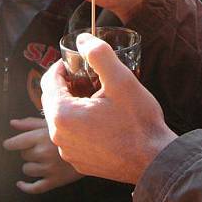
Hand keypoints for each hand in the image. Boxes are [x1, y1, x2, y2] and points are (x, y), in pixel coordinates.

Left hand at [3, 117, 80, 193]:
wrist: (94, 144)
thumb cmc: (71, 130)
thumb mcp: (51, 123)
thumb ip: (30, 123)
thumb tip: (12, 123)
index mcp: (41, 137)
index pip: (15, 143)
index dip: (10, 144)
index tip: (8, 144)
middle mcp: (43, 153)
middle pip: (23, 155)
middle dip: (28, 151)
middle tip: (41, 146)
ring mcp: (49, 169)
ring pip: (26, 170)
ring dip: (31, 165)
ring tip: (42, 158)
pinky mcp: (55, 181)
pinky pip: (34, 188)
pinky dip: (25, 187)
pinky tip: (20, 184)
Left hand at [41, 34, 176, 183]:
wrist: (154, 160)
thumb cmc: (139, 121)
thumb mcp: (121, 80)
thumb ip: (99, 55)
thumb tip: (83, 39)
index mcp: (64, 115)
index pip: (48, 82)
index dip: (59, 67)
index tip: (72, 60)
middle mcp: (60, 137)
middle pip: (51, 101)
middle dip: (64, 85)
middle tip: (84, 75)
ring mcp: (69, 152)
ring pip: (60, 120)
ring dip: (70, 104)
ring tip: (92, 95)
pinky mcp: (79, 162)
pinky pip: (70, 137)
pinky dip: (78, 124)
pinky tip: (98, 118)